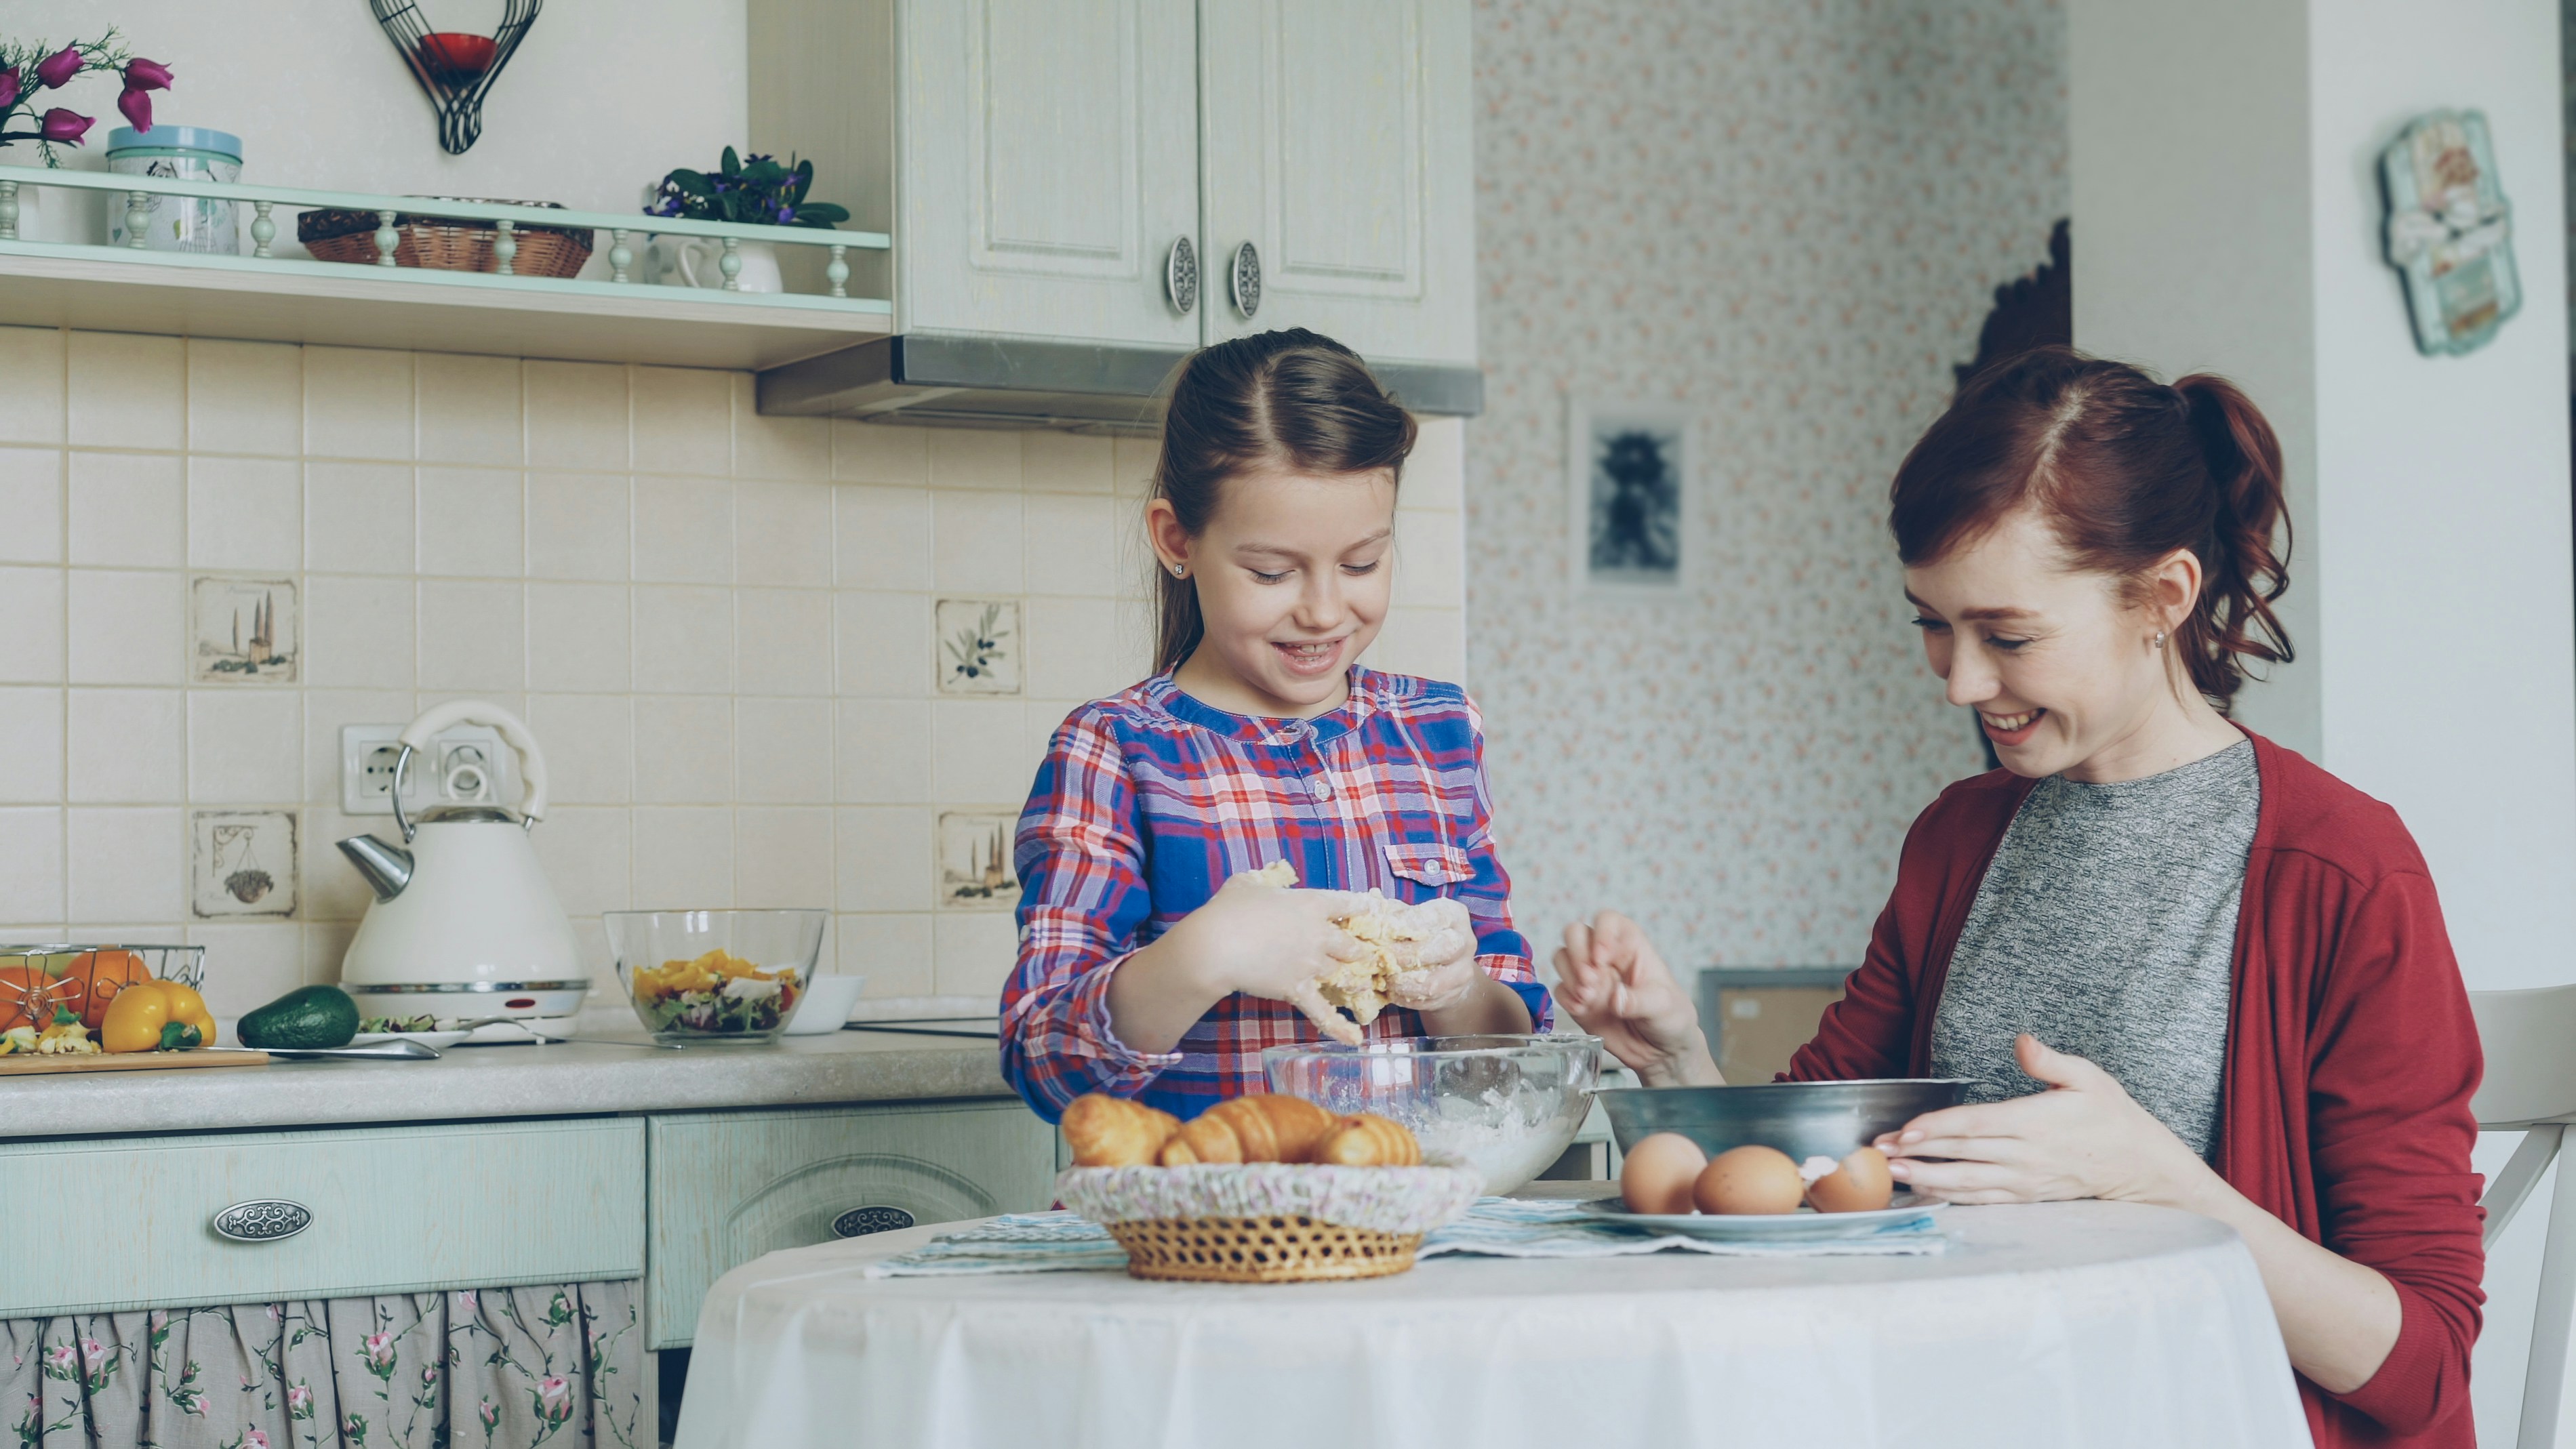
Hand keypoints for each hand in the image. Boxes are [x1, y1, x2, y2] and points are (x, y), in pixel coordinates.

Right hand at [1166, 873, 1374, 1044]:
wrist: (1216, 945)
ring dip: (1351, 980)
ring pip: (1342, 974)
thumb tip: (1264, 877)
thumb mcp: (1246, 883)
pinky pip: (1323, 1011)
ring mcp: (1311, 964)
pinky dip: (1339, 1027)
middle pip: (1352, 945)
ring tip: (1360, 986)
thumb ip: (1262, 879)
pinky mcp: (1298, 989)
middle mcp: (1319, 934)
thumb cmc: (1228, 909)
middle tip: (1363, 954)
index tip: (1372, 908)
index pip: (1348, 903)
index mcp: (1311, 904)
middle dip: (1359, 950)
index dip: (1362, 906)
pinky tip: (1354, 1039)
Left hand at [1385, 897, 1477, 1011]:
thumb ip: (1391, 915)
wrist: (1446, 966)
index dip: (1408, 923)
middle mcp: (1465, 942)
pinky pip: (1428, 1001)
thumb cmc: (1421, 935)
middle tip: (1383, 957)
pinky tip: (1391, 992)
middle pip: (1444, 948)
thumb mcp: (1409, 917)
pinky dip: (1405, 998)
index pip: (1436, 917)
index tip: (1384, 928)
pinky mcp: (1453, 995)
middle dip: (1407, 954)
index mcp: (1454, 915)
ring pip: (1434, 982)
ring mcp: (1462, 972)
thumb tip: (1368, 917)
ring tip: (1384, 978)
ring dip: (1403, 982)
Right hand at [1551, 912, 1719, 1084]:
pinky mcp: (1580, 1001)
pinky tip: (1582, 1010)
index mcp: (1631, 947)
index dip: (1600, 933)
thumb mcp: (1663, 1006)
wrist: (1662, 1051)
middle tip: (1590, 979)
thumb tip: (1615, 999)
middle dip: (1577, 953)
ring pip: (1562, 958)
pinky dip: (1566, 998)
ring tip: (1587, 996)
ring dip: (1569, 975)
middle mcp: (1607, 958)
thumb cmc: (1671, 1018)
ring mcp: (1591, 978)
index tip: (1602, 958)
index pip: (1608, 921)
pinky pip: (1560, 990)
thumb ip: (1639, 1001)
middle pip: (1576, 933)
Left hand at [1873, 1034, 2216, 1207]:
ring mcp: (2025, 1180)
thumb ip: (2050, 1060)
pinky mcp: (2026, 1196)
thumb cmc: (2110, 1115)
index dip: (1939, 1128)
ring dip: (1926, 1178)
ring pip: (1967, 1182)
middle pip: (1962, 1154)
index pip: (1977, 1125)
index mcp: (2035, 1122)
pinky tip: (1925, 1193)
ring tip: (1892, 1174)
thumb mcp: (2088, 1076)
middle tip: (1879, 1150)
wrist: (2140, 1164)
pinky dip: (1952, 1198)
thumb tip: (2022, 1041)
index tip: (1907, 1129)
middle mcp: (2026, 1155)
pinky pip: (1983, 1199)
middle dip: (1919, 1152)